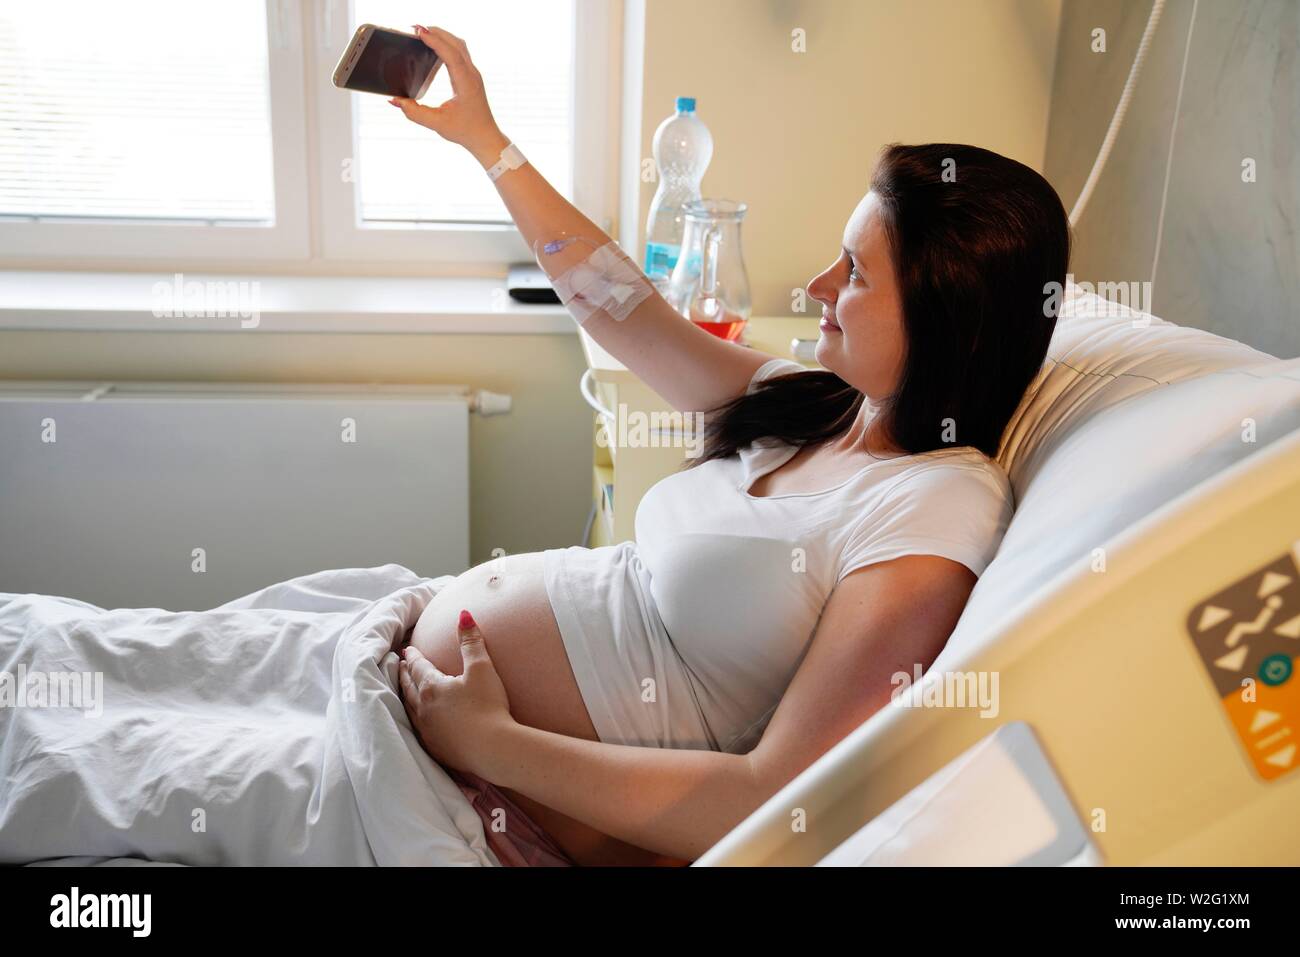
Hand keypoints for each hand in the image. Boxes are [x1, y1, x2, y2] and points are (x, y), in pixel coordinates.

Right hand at [388, 25, 507, 164]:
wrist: (485, 137)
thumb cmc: (465, 131)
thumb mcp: (437, 124)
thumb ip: (415, 113)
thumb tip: (395, 100)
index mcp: (466, 84)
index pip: (451, 55)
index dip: (435, 42)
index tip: (420, 32)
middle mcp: (472, 75)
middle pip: (456, 44)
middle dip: (437, 33)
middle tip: (416, 29)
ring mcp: (473, 74)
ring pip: (460, 46)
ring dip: (443, 36)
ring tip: (424, 33)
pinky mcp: (471, 76)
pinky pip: (460, 52)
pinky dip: (447, 44)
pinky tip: (435, 45)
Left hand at [398, 609, 513, 776]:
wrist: (493, 748)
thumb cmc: (488, 706)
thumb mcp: (482, 669)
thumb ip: (471, 642)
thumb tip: (464, 615)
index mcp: (432, 687)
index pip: (418, 666)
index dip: (413, 656)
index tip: (407, 649)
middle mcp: (424, 709)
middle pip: (409, 687)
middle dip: (405, 674)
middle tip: (401, 665)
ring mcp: (428, 731)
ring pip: (410, 708)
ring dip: (407, 695)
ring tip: (407, 689)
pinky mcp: (436, 748)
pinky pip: (419, 729)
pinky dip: (416, 718)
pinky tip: (421, 721)